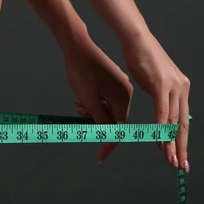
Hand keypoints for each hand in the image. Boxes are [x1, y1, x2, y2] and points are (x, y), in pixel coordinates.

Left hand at [63, 35, 132, 162]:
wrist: (77, 47)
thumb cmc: (82, 72)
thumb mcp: (89, 101)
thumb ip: (99, 120)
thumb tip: (106, 135)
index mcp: (123, 98)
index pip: (118, 128)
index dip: (109, 143)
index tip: (100, 156)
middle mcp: (125, 92)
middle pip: (114, 118)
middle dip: (98, 123)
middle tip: (82, 120)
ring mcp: (119, 84)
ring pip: (108, 107)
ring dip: (94, 112)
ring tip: (79, 107)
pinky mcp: (112, 79)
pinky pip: (106, 97)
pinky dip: (95, 102)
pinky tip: (81, 100)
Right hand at [122, 32, 190, 171]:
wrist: (136, 40)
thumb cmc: (141, 58)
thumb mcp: (153, 81)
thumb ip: (160, 96)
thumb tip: (161, 111)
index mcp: (181, 88)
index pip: (182, 120)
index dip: (181, 141)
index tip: (180, 157)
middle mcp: (182, 87)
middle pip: (182, 124)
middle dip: (181, 148)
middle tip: (180, 166)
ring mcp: (173, 85)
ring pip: (173, 121)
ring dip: (171, 143)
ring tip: (170, 159)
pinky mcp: (162, 84)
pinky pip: (163, 111)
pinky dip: (161, 128)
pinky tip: (160, 141)